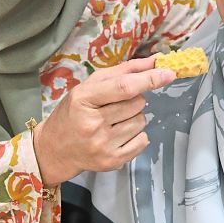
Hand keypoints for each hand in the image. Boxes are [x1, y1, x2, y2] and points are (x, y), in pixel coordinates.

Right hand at [32, 57, 174, 186]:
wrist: (55, 149)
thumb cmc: (74, 112)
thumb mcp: (88, 86)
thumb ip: (122, 72)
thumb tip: (155, 61)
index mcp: (83, 99)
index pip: (124, 87)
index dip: (149, 79)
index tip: (169, 73)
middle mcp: (93, 124)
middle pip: (137, 104)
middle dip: (134, 100)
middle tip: (115, 105)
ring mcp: (103, 145)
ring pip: (141, 122)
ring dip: (134, 117)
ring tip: (114, 121)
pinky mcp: (112, 161)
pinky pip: (142, 141)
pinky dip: (136, 135)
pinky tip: (118, 135)